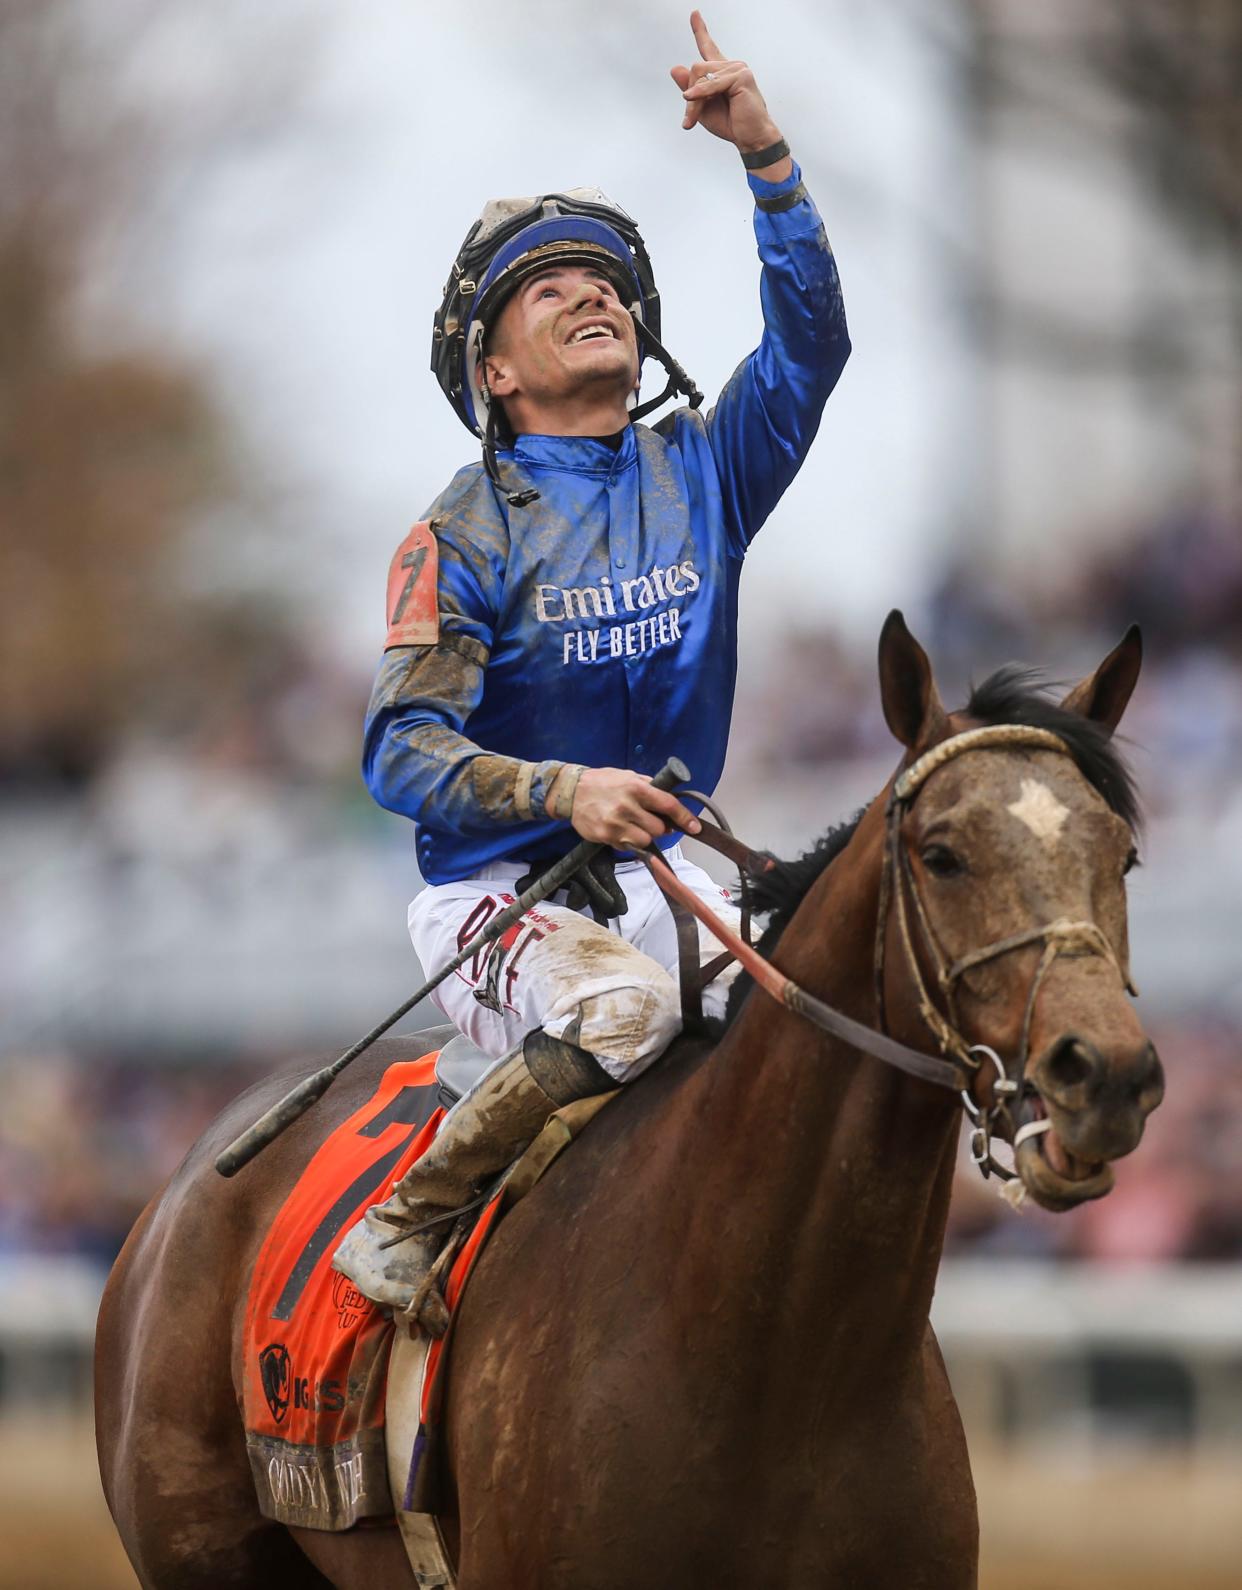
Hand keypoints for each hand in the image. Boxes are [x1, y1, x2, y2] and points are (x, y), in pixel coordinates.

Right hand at [569, 767, 701, 849]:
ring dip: (645, 836)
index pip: (668, 805)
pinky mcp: (606, 836)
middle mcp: (627, 806)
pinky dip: (629, 841)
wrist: (570, 791)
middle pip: (659, 829)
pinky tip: (620, 830)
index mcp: (636, 788)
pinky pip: (627, 846)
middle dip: (660, 827)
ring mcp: (616, 823)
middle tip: (652, 822)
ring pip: (645, 841)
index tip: (695, 827)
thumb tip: (670, 800)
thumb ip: (649, 786)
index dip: (685, 817)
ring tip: (634, 826)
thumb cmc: (602, 782)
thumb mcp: (627, 775)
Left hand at [669, 10, 788, 167]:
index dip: (700, 30)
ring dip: (694, 101)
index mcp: (722, 72)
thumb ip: (690, 89)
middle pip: (696, 69)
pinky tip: (690, 100)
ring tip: (693, 120)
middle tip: (689, 120)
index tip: (694, 13)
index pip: (709, 47)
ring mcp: (737, 68)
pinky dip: (700, 94)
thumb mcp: (703, 108)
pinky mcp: (741, 75)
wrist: (751, 139)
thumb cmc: (731, 124)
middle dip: (690, 96)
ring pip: (700, 76)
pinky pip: (711, 83)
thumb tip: (675, 68)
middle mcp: (730, 66)